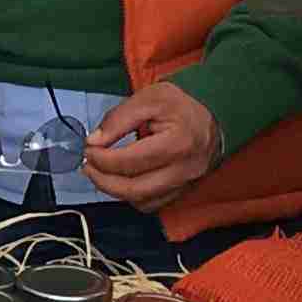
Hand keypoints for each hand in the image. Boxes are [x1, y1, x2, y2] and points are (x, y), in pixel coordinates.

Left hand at [83, 82, 223, 207]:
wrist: (214, 115)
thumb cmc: (181, 105)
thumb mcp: (149, 98)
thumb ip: (118, 119)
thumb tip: (94, 141)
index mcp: (178, 143)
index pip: (131, 161)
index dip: (102, 158)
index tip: (89, 148)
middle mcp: (184, 170)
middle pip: (135, 189)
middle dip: (103, 181)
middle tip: (88, 166)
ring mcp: (185, 184)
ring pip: (142, 202)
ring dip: (115, 191)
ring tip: (101, 172)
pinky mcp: (183, 191)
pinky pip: (152, 204)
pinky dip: (132, 196)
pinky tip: (122, 180)